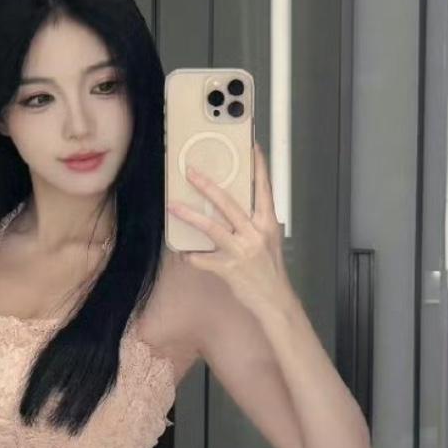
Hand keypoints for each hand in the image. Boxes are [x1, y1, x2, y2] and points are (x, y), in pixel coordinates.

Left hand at [167, 140, 293, 311]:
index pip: (263, 189)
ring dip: (190, 215)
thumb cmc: (270, 269)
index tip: (251, 147)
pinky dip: (192, 256)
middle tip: (190, 171)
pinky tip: (185, 253)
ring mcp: (241, 251)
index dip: (258, 167)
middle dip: (207, 185)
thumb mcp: (268, 240)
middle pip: (228, 203)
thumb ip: (254, 222)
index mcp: (267, 224)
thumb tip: (234, 207)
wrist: (274, 300)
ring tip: (173, 206)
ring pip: (212, 228)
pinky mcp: (229, 269)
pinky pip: (203, 259)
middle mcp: (255, 234)